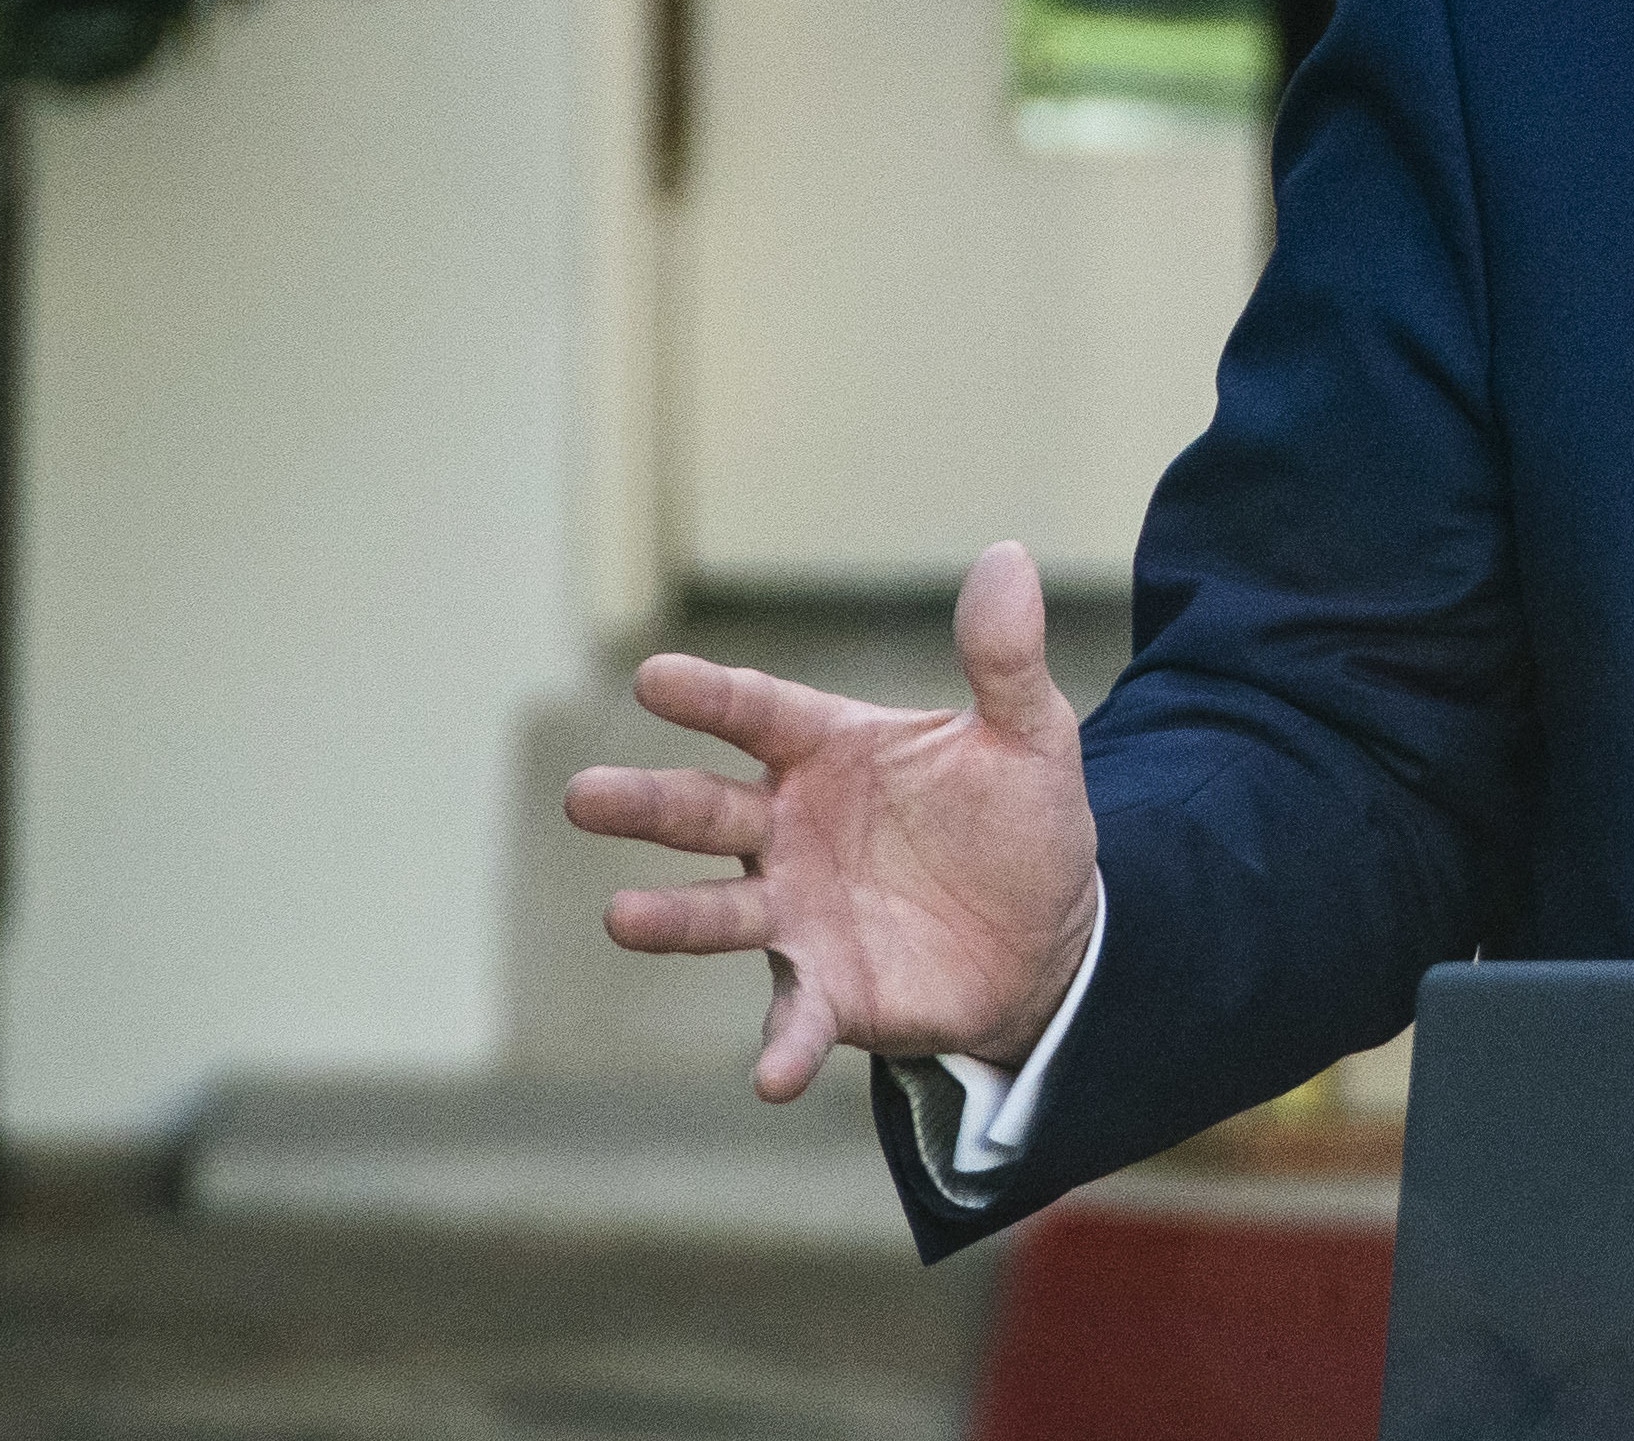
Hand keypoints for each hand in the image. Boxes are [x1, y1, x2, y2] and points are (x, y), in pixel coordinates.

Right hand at [561, 540, 1101, 1098]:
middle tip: (583, 796)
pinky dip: (780, 1047)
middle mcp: (790, 830)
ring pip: (717, 914)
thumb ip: (1003, 658)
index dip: (709, 696)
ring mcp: (797, 913)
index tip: (653, 676)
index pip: (758, 713)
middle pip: (705, 811)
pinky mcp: (827, 990)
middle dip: (646, 804)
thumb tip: (1006, 556)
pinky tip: (769, 1078)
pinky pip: (794, 1020)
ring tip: (622, 917)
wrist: (1049, 935)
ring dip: (670, 919)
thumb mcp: (1029, 736)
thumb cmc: (1018, 822)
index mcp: (830, 752)